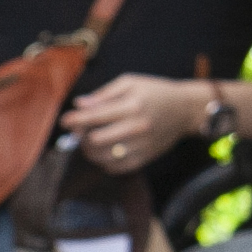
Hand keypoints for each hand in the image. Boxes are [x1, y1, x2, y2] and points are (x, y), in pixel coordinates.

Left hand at [61, 75, 207, 172]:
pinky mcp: (144, 158)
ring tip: (90, 141)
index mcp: (132, 105)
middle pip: (95, 140)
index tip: (65, 120)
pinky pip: (115, 167)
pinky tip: (104, 151)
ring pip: (103, 157)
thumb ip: (104, 94)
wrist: (185, 109)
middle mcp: (136, 127)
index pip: (95, 116)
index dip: (75, 120)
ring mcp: (141, 145)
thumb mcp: (131, 83)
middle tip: (79, 131)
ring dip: (90, 151)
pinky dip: (103, 161)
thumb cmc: (155, 92)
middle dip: (82, 136)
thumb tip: (80, 104)